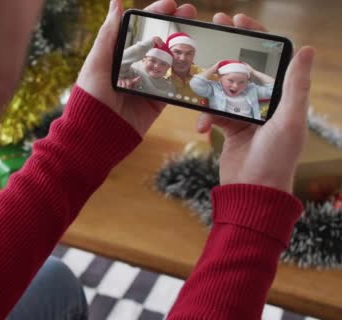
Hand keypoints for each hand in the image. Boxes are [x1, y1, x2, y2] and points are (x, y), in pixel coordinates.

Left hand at [77, 0, 196, 136]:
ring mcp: (147, 84)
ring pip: (170, 61)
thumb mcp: (97, 63)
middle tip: (191, 13)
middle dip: (175, 26)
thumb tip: (116, 2)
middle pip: (159, 42)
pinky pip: (175, 85)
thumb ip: (109, 34)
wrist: (96, 135)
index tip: (171, 4)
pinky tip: (197, 60)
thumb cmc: (90, 97)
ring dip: (184, 46)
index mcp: (118, 55)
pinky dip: (186, 74)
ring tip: (198, 33)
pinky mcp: (157, 101)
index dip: (156, 14)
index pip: (140, 29)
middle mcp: (134, 67)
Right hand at [197, 13, 314, 192]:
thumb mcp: (289, 120)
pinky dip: (205, 116)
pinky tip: (201, 127)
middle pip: (244, 67)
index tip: (237, 20)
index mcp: (283, 96)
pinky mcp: (228, 127)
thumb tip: (307, 49)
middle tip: (212, 29)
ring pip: (223, 88)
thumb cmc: (276, 159)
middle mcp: (265, 102)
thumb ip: (295, 85)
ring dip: (211, 86)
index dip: (254, 36)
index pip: (270, 58)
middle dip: (227, 49)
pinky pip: (213, 111)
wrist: (252, 192)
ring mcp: (245, 114)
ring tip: (197, 79)